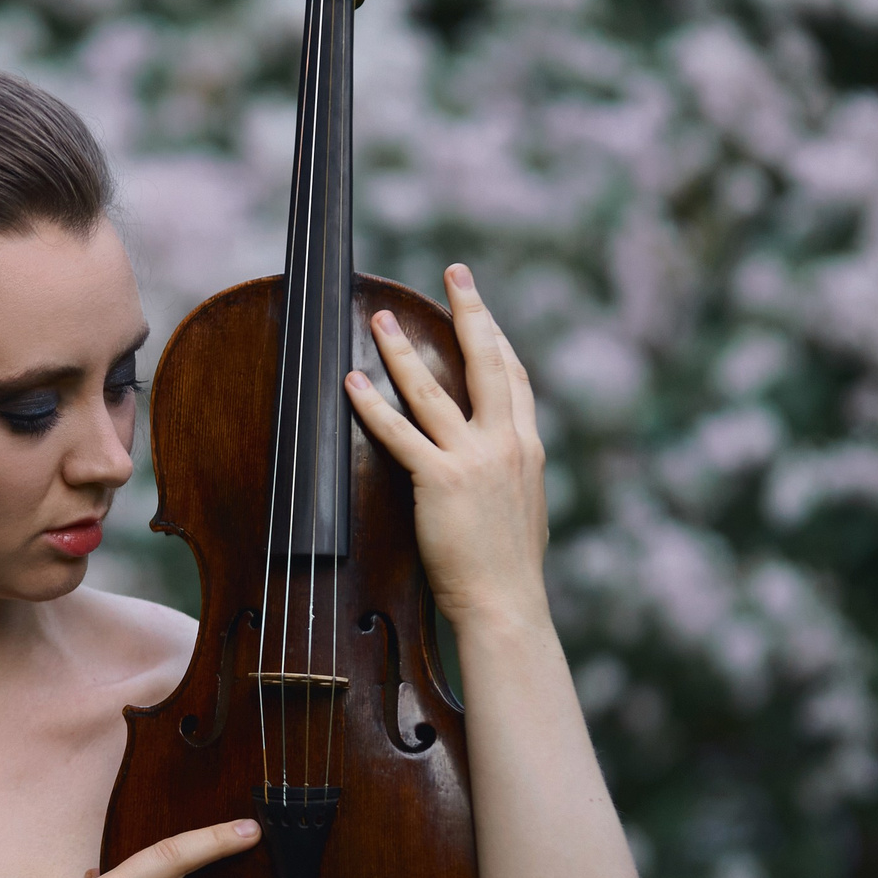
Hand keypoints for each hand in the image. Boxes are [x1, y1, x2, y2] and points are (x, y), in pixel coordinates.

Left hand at [345, 264, 550, 631]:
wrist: (507, 607)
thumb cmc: (507, 574)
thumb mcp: (521, 511)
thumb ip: (507, 477)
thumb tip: (495, 466)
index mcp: (526, 450)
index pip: (513, 378)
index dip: (497, 337)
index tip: (482, 308)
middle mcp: (506, 445)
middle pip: (487, 362)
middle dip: (470, 311)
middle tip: (456, 271)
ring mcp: (475, 461)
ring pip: (434, 390)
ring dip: (403, 349)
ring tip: (382, 316)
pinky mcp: (442, 482)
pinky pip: (400, 434)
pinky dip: (372, 405)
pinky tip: (352, 382)